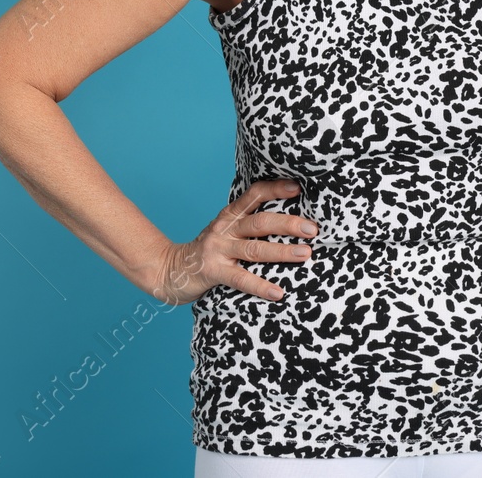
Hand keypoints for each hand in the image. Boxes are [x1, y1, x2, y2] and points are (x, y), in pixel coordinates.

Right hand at [148, 178, 316, 304]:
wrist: (168, 269)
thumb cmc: (208, 250)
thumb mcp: (225, 230)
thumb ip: (248, 223)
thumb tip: (289, 221)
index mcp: (230, 215)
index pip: (254, 194)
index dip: (276, 189)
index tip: (298, 188)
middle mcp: (225, 228)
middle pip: (260, 222)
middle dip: (288, 224)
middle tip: (313, 229)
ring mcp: (218, 249)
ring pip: (254, 249)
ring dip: (282, 251)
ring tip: (305, 254)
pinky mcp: (212, 271)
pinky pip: (240, 279)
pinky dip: (261, 286)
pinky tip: (278, 293)